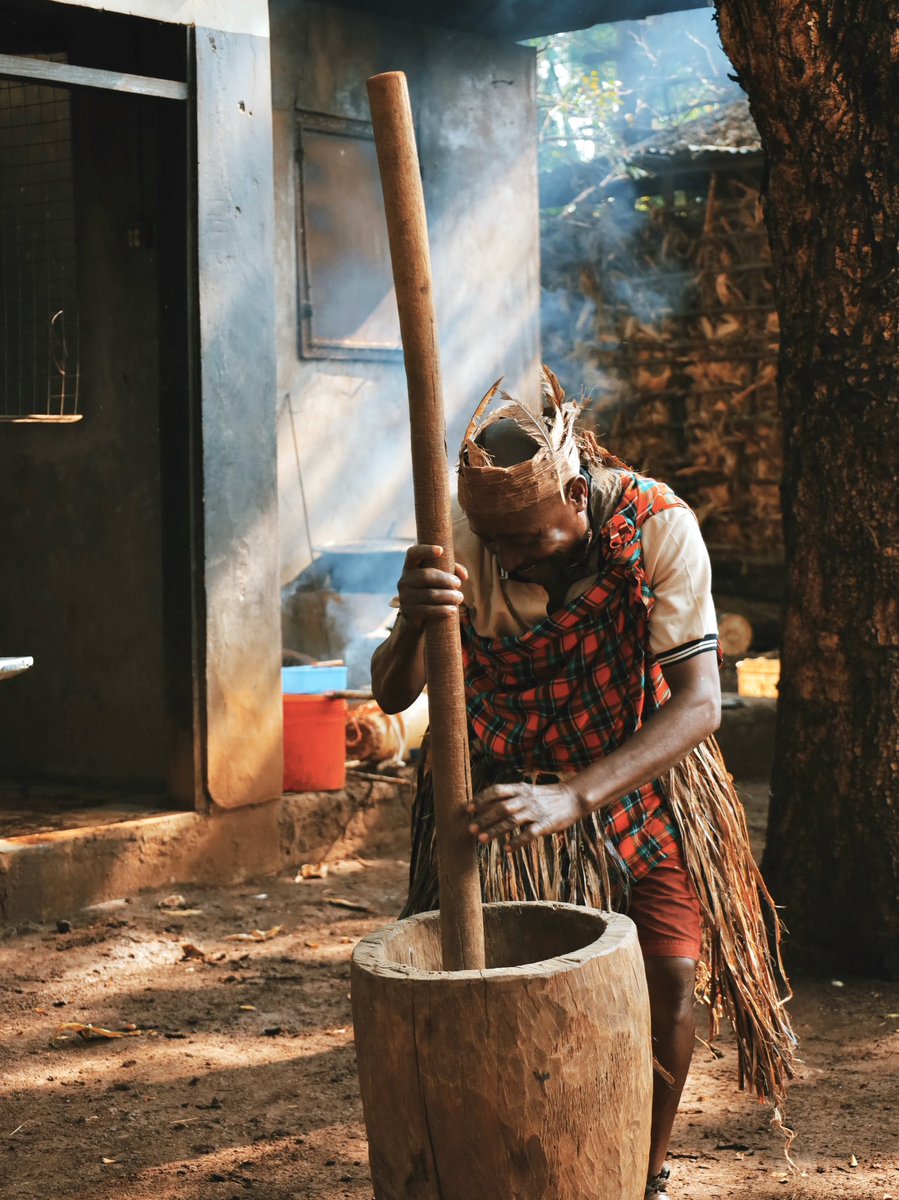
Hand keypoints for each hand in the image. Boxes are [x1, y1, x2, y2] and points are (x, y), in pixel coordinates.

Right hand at [397, 544, 468, 629]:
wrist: (416, 616)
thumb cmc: (432, 590)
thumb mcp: (440, 577)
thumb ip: (453, 570)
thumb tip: (463, 576)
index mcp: (410, 567)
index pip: (413, 553)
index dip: (425, 550)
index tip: (441, 550)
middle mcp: (404, 580)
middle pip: (426, 576)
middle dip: (446, 580)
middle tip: (458, 584)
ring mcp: (404, 597)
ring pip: (430, 595)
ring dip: (448, 596)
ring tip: (460, 598)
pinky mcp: (408, 612)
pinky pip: (428, 610)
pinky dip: (443, 610)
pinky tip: (453, 610)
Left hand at [467, 780, 589, 850]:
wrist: (573, 798)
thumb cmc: (544, 797)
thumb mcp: (526, 791)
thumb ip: (508, 797)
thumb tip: (483, 805)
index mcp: (519, 788)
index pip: (496, 791)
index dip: (481, 799)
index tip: (468, 809)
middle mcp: (526, 799)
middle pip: (501, 807)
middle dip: (484, 818)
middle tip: (470, 829)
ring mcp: (536, 811)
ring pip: (512, 821)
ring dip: (495, 830)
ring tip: (482, 840)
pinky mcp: (546, 824)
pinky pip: (529, 834)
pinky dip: (517, 841)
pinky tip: (506, 849)